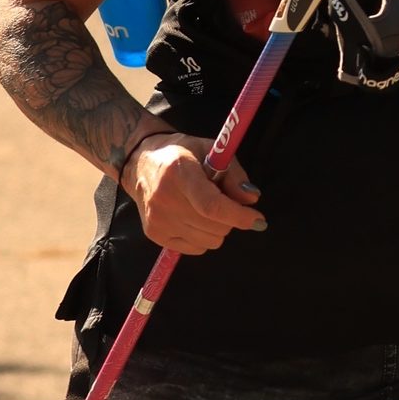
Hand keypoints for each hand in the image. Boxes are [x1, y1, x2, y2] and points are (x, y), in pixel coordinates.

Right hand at [121, 130, 262, 254]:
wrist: (140, 163)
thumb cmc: (182, 154)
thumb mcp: (210, 150)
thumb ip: (233, 174)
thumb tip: (251, 199)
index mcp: (179, 172)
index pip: (212, 205)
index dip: (239, 216)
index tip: (258, 220)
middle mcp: (164, 198)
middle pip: (214, 226)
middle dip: (231, 218)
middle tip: (224, 202)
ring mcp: (157, 219)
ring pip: (209, 241)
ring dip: (217, 228)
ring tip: (205, 208)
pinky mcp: (154, 234)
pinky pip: (197, 249)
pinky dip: (203, 237)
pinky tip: (193, 218)